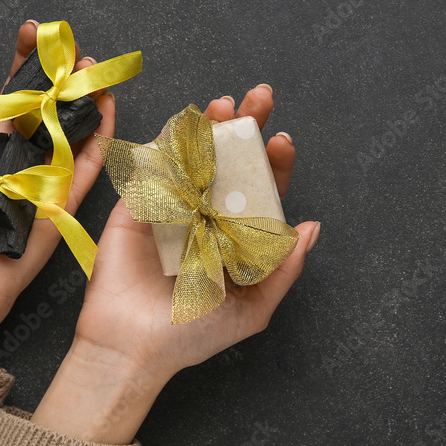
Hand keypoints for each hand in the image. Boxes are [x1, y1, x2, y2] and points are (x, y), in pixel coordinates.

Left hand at [0, 20, 114, 356]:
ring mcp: (46, 176)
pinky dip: (100, 136)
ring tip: (91, 67)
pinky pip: (87, 165)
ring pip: (71, 128)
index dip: (22, 63)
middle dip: (58, 72)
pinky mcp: (66, 199)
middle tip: (69, 42)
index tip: (31, 31)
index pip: (9, 95)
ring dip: (83, 96)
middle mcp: (20, 155)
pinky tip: (106, 107)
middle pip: (46, 105)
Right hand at [30, 85, 320, 443]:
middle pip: (231, 160)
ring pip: (194, 155)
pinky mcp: (138, 205)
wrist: (133, 348)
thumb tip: (312, 227)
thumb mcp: (253, 308)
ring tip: (225, 105)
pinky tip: (186, 122)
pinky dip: (168, 141)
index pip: (261, 189)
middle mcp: (206, 214)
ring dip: (210, 126)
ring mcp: (172, 206)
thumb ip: (283, 269)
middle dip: (247, 126)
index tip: (283, 142)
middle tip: (260, 98)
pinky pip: (154, 166)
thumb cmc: (193, 333)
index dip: (274, 163)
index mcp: (235, 234)